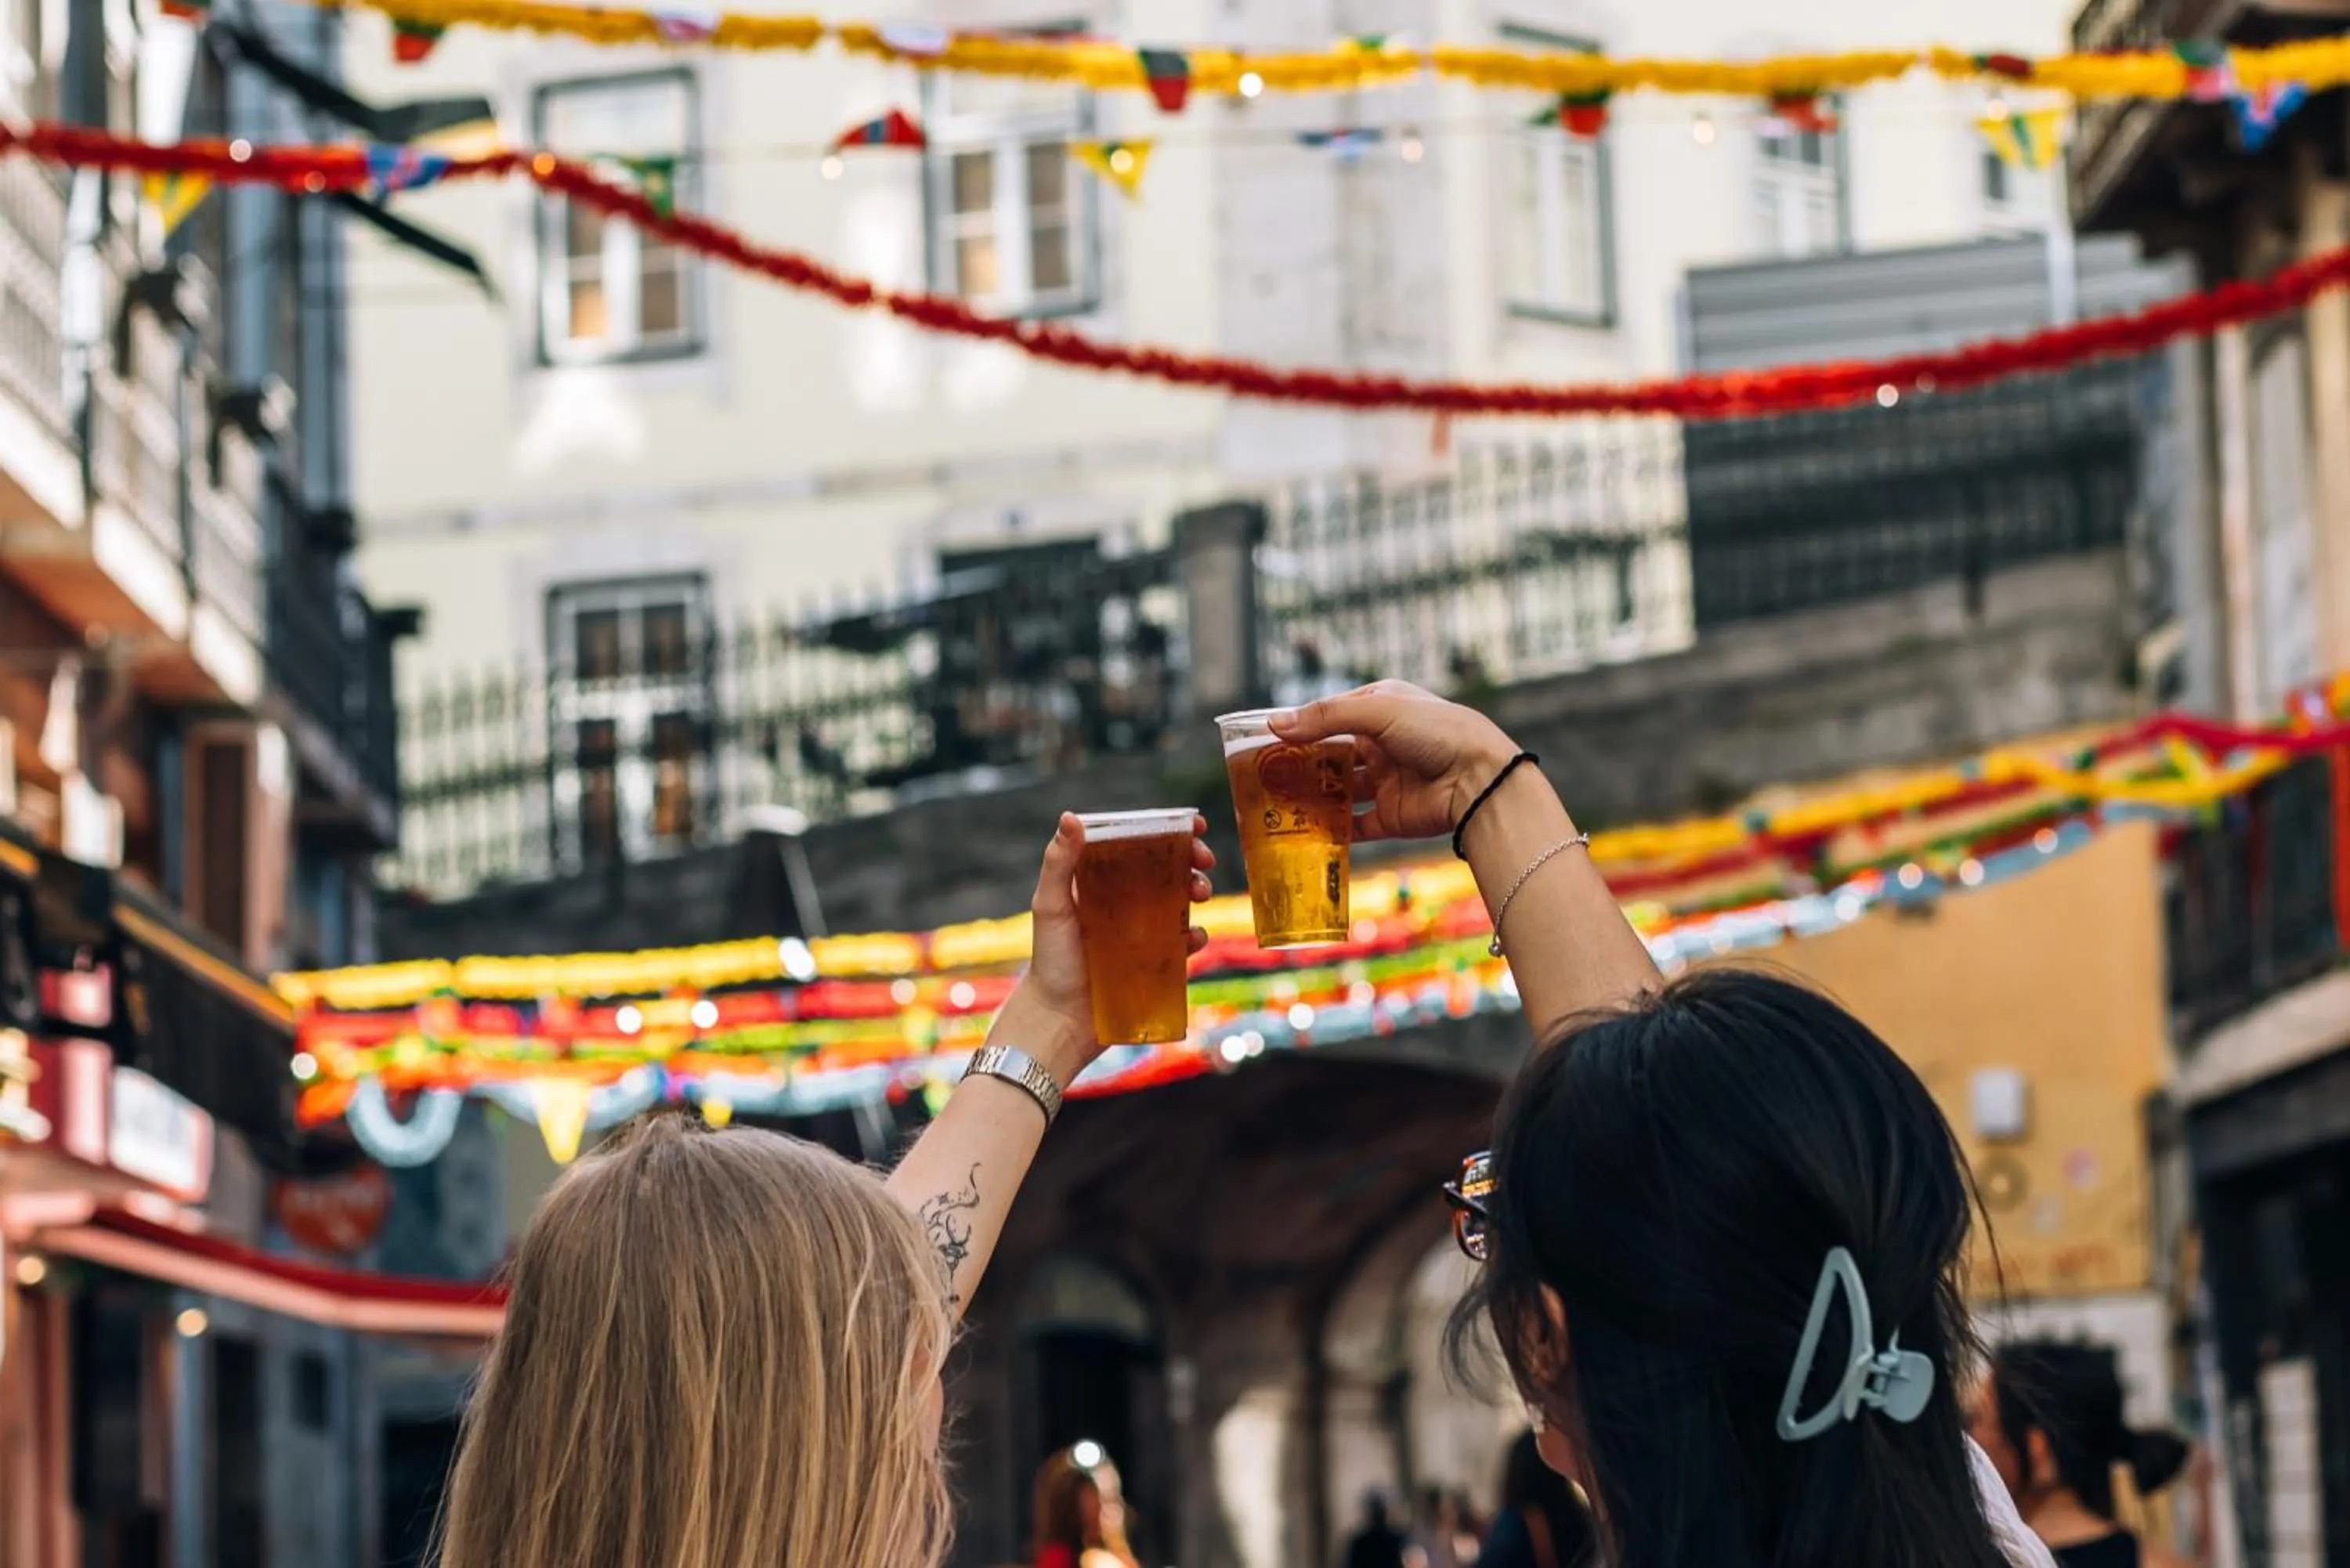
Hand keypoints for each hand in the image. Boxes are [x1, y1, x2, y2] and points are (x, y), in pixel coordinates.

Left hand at [994, 812, 1216, 1084]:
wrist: (1059, 1020)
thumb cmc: (1049, 960)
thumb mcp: (1050, 906)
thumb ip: (1059, 863)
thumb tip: (1071, 817)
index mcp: (1098, 880)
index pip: (1135, 845)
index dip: (1165, 832)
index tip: (1191, 825)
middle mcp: (1122, 901)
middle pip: (1165, 869)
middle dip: (1190, 860)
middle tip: (1203, 860)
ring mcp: (1140, 931)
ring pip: (1179, 901)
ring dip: (1197, 891)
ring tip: (1200, 895)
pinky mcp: (1154, 961)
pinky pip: (1183, 942)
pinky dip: (1195, 935)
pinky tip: (1194, 937)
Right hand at [1271, 680, 1517, 842]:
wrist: (1479, 781)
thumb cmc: (1437, 731)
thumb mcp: (1378, 712)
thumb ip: (1325, 718)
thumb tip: (1274, 723)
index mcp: (1381, 708)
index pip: (1330, 715)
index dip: (1299, 726)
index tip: (1264, 739)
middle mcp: (1382, 743)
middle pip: (1331, 754)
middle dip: (1300, 764)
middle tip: (1263, 775)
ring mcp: (1386, 781)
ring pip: (1338, 790)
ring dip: (1311, 797)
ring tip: (1276, 804)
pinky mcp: (1391, 815)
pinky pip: (1354, 825)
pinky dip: (1332, 829)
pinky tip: (1305, 831)